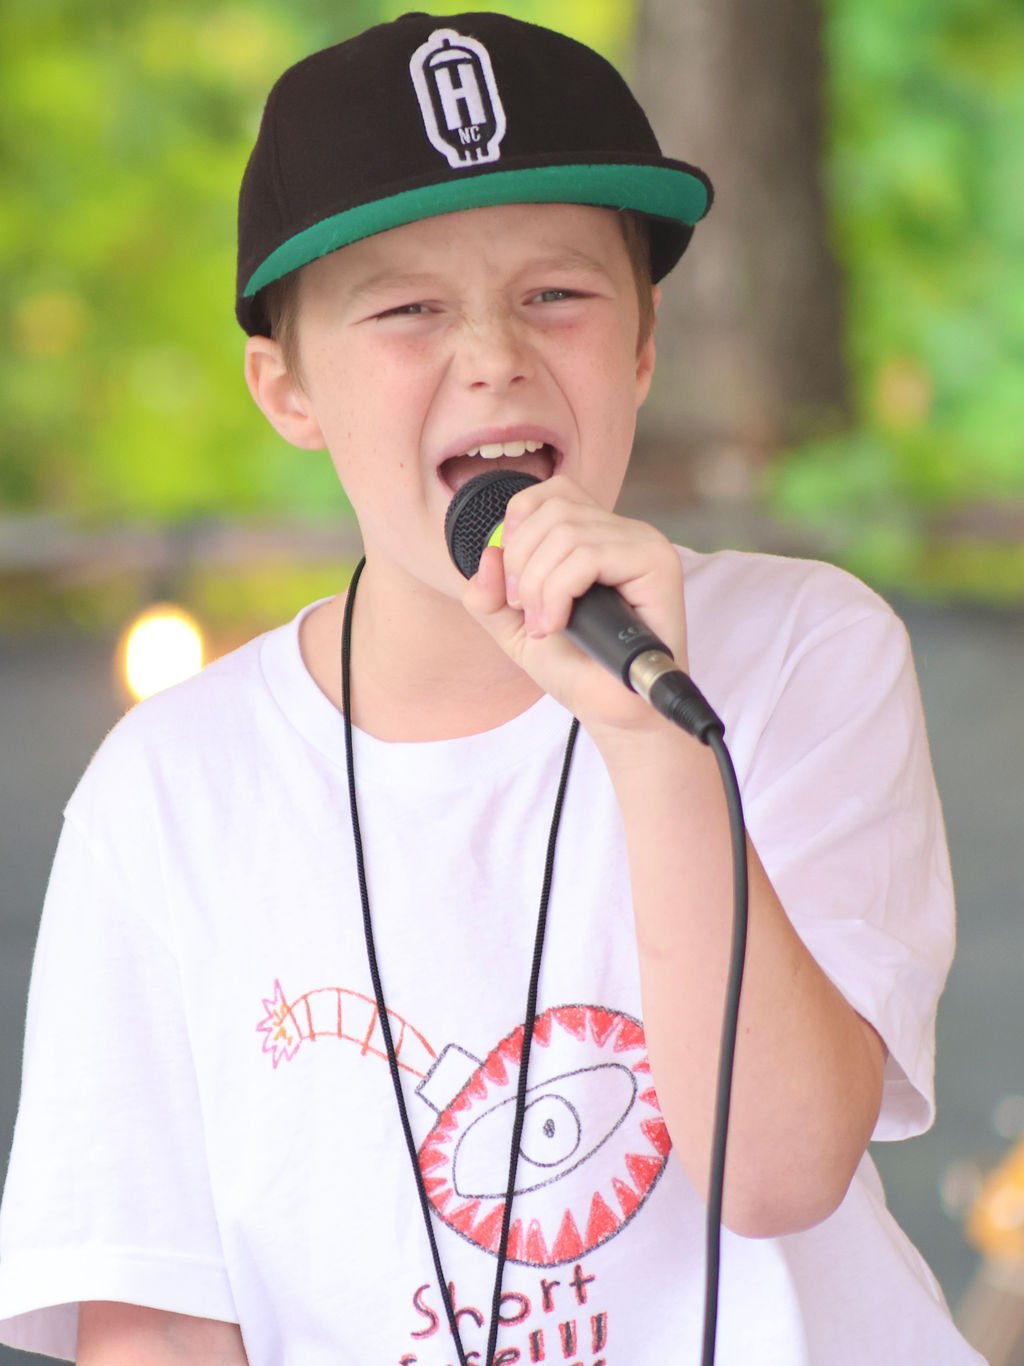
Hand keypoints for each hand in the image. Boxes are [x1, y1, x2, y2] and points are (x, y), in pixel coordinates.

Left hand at [461, 475, 688, 735]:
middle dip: (521, 564)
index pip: (550, 492)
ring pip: (566, 533)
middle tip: (526, 611)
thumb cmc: (578, 668)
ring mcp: (643, 544)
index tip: (513, 585)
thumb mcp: (515, 629)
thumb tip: (488, 555)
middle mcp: (623, 531)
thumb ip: (489, 596)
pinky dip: (559, 591)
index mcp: (596, 534)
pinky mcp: (656, 563)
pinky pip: (588, 556)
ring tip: (545, 624)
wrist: (614, 711)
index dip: (518, 529)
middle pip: (551, 511)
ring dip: (539, 585)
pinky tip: (559, 623)